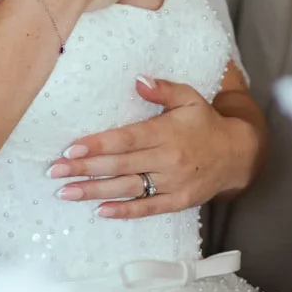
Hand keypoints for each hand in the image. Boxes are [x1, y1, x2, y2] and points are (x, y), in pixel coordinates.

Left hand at [48, 78, 257, 218]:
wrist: (237, 154)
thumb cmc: (204, 122)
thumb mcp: (189, 97)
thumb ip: (162, 89)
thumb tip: (137, 80)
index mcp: (167, 132)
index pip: (126, 139)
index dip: (98, 144)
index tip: (71, 148)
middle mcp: (168, 159)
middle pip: (120, 165)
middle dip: (85, 169)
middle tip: (55, 171)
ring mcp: (173, 183)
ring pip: (129, 189)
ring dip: (95, 192)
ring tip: (66, 192)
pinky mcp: (178, 201)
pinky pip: (148, 208)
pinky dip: (124, 211)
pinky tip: (100, 210)